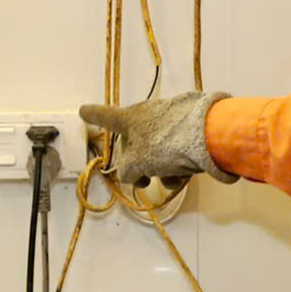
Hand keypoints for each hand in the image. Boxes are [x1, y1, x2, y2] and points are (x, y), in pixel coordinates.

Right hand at [79, 91, 235, 185]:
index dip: (93, 115)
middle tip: (143, 180)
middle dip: (139, 164)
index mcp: (130, 118)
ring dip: (160, 170)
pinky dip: (177, 166)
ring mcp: (171, 122)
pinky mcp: (190, 131)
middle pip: (135, 143)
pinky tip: (185, 176)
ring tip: (171, 180)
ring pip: (157, 152)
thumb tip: (133, 174)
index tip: (83, 111)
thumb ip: (128, 171)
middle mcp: (148, 116)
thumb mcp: (136, 162)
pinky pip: (176, 152)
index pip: (105, 116)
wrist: (207, 136)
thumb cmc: (164, 145)